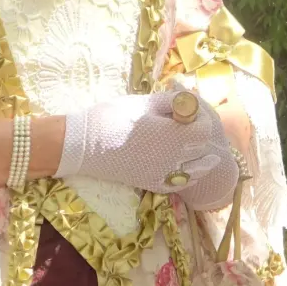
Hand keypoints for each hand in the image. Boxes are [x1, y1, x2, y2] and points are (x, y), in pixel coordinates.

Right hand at [57, 92, 238, 205]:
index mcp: (173, 136)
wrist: (83, 144)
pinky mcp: (151, 184)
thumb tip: (189, 101)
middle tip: (189, 125)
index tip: (190, 111)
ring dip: (200, 159)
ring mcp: (162, 175)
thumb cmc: (112, 117)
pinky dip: (187, 177)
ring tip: (202, 152)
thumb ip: (171, 102)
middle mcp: (173, 159)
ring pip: (196, 172)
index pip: (204, 130)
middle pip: (201, 149)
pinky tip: (187, 170)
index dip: (201, 118)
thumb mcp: (144, 102)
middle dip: (200, 136)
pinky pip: (179, 185)